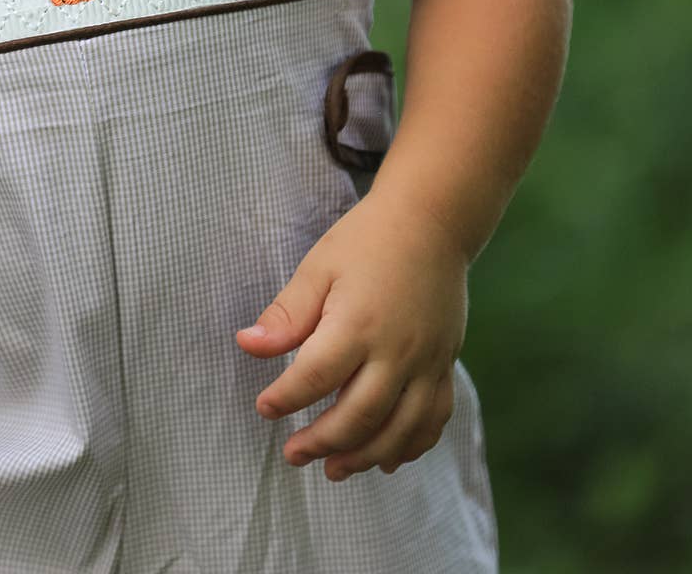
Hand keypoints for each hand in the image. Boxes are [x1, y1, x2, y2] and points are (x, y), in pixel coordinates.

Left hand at [234, 189, 470, 481]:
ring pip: (399, 430)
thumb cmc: (367, 240)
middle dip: (322, 442)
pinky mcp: (445, 364)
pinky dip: (411, 446)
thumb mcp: (319, 266)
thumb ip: (287, 313)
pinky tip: (387, 459)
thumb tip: (247, 345)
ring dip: (365, 457)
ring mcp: (427, 362)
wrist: (431, 222)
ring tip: (334, 470)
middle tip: (293, 453)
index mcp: (357, 323)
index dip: (285, 398)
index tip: (264, 408)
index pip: (314, 376)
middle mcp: (396, 351)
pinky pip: (434, 420)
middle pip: (358, 415)